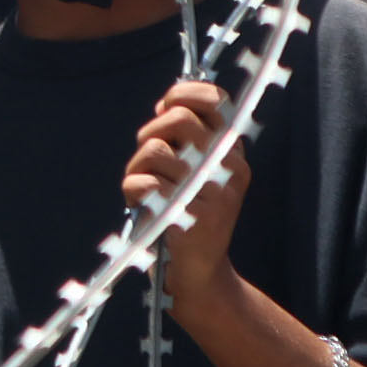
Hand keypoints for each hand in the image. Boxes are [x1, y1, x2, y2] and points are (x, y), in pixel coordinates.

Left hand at [124, 77, 251, 298]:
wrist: (200, 271)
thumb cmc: (188, 212)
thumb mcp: (197, 170)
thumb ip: (186, 137)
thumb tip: (166, 103)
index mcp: (233, 152)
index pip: (214, 100)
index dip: (181, 95)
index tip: (163, 108)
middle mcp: (230, 168)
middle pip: (179, 118)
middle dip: (151, 130)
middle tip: (148, 152)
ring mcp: (213, 194)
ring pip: (155, 149)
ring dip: (137, 165)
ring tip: (146, 184)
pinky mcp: (191, 218)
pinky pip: (144, 183)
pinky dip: (133, 190)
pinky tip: (143, 204)